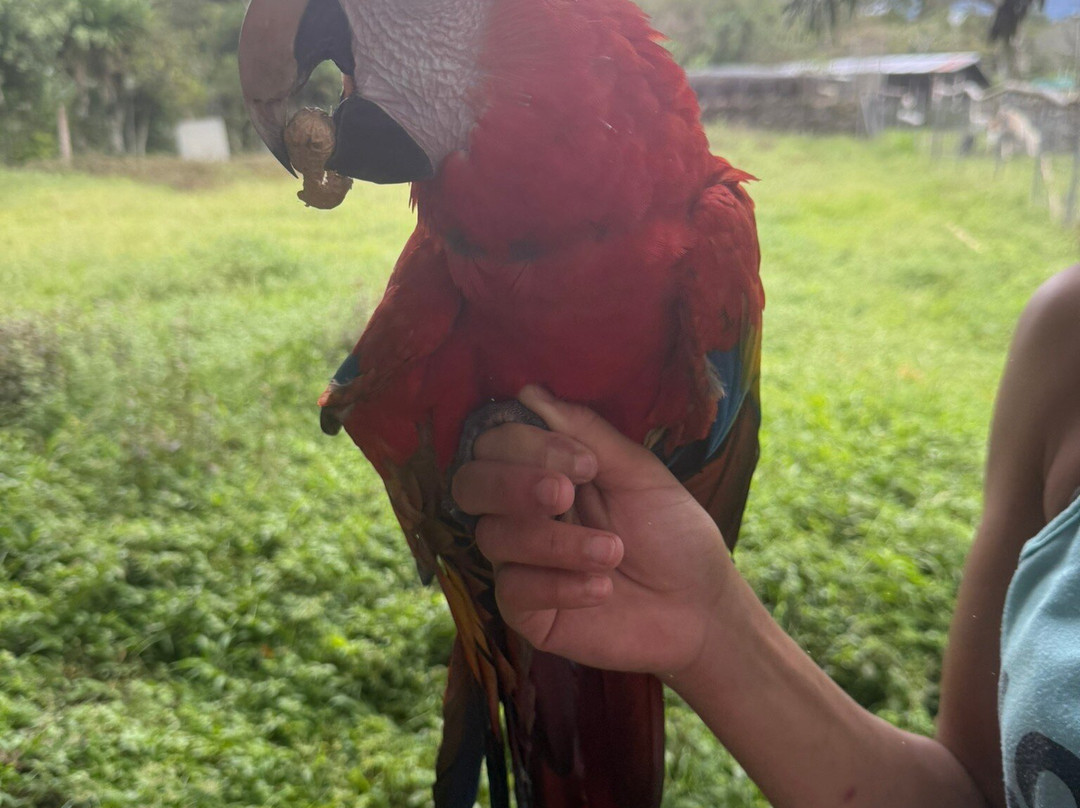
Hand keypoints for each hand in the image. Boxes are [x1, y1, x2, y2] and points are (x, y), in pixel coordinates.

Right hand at [451, 385, 735, 676]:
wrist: (701, 607)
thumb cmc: (673, 533)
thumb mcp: (639, 474)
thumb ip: (586, 433)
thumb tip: (530, 391)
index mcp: (543, 469)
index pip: (494, 443)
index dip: (527, 445)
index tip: (586, 463)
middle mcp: (520, 512)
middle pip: (469, 485)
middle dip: (513, 484)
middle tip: (565, 494)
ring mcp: (519, 562)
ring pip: (494, 537)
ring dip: (555, 541)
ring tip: (613, 552)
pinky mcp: (526, 612)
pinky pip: (514, 591)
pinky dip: (559, 585)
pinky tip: (602, 588)